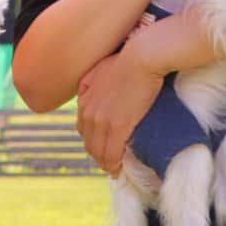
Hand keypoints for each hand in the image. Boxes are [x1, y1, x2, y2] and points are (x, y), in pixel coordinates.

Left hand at [76, 42, 163, 175]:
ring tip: (115, 168)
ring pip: (99, 152)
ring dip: (106, 163)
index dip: (93, 140)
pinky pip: (112, 153)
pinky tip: (119, 168)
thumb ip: (91, 83)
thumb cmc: (127, 59)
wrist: (142, 57)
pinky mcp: (118, 127)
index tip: (104, 145)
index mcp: (84, 100)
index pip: (83, 130)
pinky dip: (115, 164)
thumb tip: (89, 92)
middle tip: (110, 162)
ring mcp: (102, 121)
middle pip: (89, 144)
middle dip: (98, 155)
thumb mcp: (100, 70)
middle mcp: (89, 112)